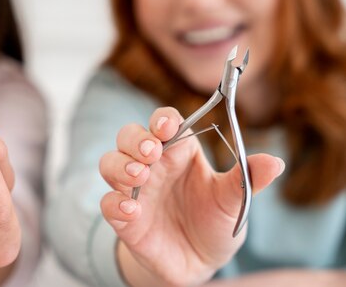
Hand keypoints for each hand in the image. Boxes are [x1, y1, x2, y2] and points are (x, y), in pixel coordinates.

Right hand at [99, 107, 284, 285]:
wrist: (199, 263)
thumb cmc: (214, 223)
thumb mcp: (234, 201)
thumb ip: (247, 179)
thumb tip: (275, 162)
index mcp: (178, 153)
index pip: (163, 122)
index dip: (162, 120)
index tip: (169, 127)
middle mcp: (152, 166)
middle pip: (129, 137)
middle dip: (135, 139)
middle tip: (151, 151)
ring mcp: (135, 191)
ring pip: (110, 163)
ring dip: (120, 165)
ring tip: (139, 176)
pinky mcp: (124, 218)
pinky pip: (108, 203)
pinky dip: (115, 203)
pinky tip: (133, 208)